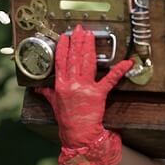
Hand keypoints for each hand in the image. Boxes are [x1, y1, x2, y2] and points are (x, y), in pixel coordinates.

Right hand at [34, 24, 132, 164]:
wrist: (77, 135)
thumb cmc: (66, 120)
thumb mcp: (53, 104)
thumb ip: (46, 92)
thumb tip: (38, 87)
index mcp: (60, 85)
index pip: (61, 61)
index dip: (63, 47)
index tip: (65, 36)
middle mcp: (71, 84)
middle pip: (74, 58)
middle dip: (78, 42)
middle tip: (80, 29)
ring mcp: (85, 88)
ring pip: (87, 63)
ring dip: (89, 47)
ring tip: (90, 36)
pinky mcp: (98, 94)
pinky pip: (109, 80)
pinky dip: (119, 70)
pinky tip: (126, 62)